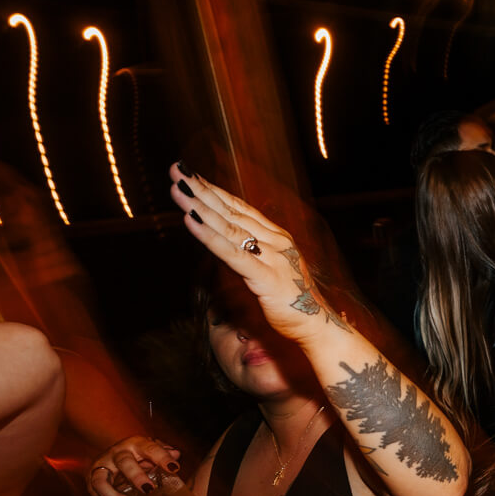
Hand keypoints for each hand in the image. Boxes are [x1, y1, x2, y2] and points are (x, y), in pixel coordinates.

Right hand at [87, 434, 180, 495]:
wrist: (117, 462)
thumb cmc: (142, 458)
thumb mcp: (155, 454)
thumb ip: (165, 454)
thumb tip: (176, 454)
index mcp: (137, 444)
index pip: (150, 448)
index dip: (162, 457)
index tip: (174, 468)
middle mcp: (118, 452)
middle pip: (124, 462)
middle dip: (136, 476)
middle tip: (150, 489)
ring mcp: (102, 465)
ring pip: (101, 479)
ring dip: (114, 494)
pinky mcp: (92, 479)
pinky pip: (95, 491)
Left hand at [167, 165, 346, 344]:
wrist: (318, 326)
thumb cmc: (293, 301)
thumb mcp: (270, 270)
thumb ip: (251, 253)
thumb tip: (227, 241)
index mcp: (278, 237)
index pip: (241, 208)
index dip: (214, 190)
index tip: (191, 175)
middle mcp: (275, 241)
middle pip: (232, 211)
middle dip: (201, 190)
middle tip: (176, 169)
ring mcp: (272, 258)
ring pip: (229, 227)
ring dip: (200, 206)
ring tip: (177, 189)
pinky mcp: (265, 277)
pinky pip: (232, 254)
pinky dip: (209, 236)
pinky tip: (191, 221)